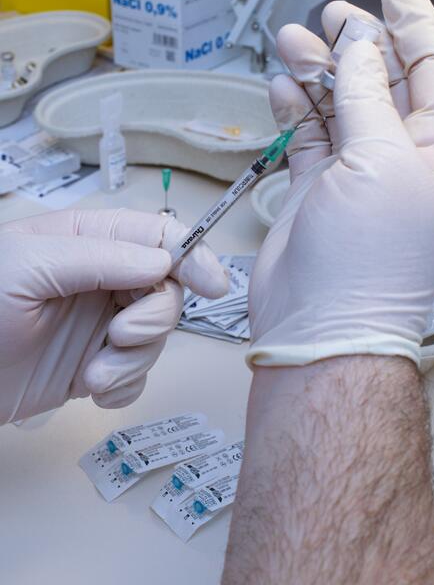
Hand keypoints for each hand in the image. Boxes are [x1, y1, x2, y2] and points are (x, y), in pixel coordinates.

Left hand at [0, 208, 227, 423]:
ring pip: (157, 338)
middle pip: (167, 292)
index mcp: (89, 241)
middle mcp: (103, 280)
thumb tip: (162, 262)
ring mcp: (102, 325)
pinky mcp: (98, 365)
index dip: (194, 256)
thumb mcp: (29, 265)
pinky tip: (93, 389)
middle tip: (119, 335)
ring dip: (132, 361)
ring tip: (91, 373)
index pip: (160, 236)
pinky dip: (124, 387)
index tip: (212, 285)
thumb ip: (99, 257)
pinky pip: (138, 376)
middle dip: (153, 320)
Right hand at [248, 0, 433, 367]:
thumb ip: (368, 97)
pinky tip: (284, 88)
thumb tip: (357, 50)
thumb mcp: (382, 162)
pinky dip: (295, 108)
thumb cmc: (368, 266)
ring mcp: (358, 174)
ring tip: (293, 42)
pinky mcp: (318, 188)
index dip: (413, 22)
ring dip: (317, 70)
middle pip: (383, 80)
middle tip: (331, 17)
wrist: (319, 324)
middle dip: (358, 44)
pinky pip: (308, 133)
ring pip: (339, 103)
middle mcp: (403, 160)